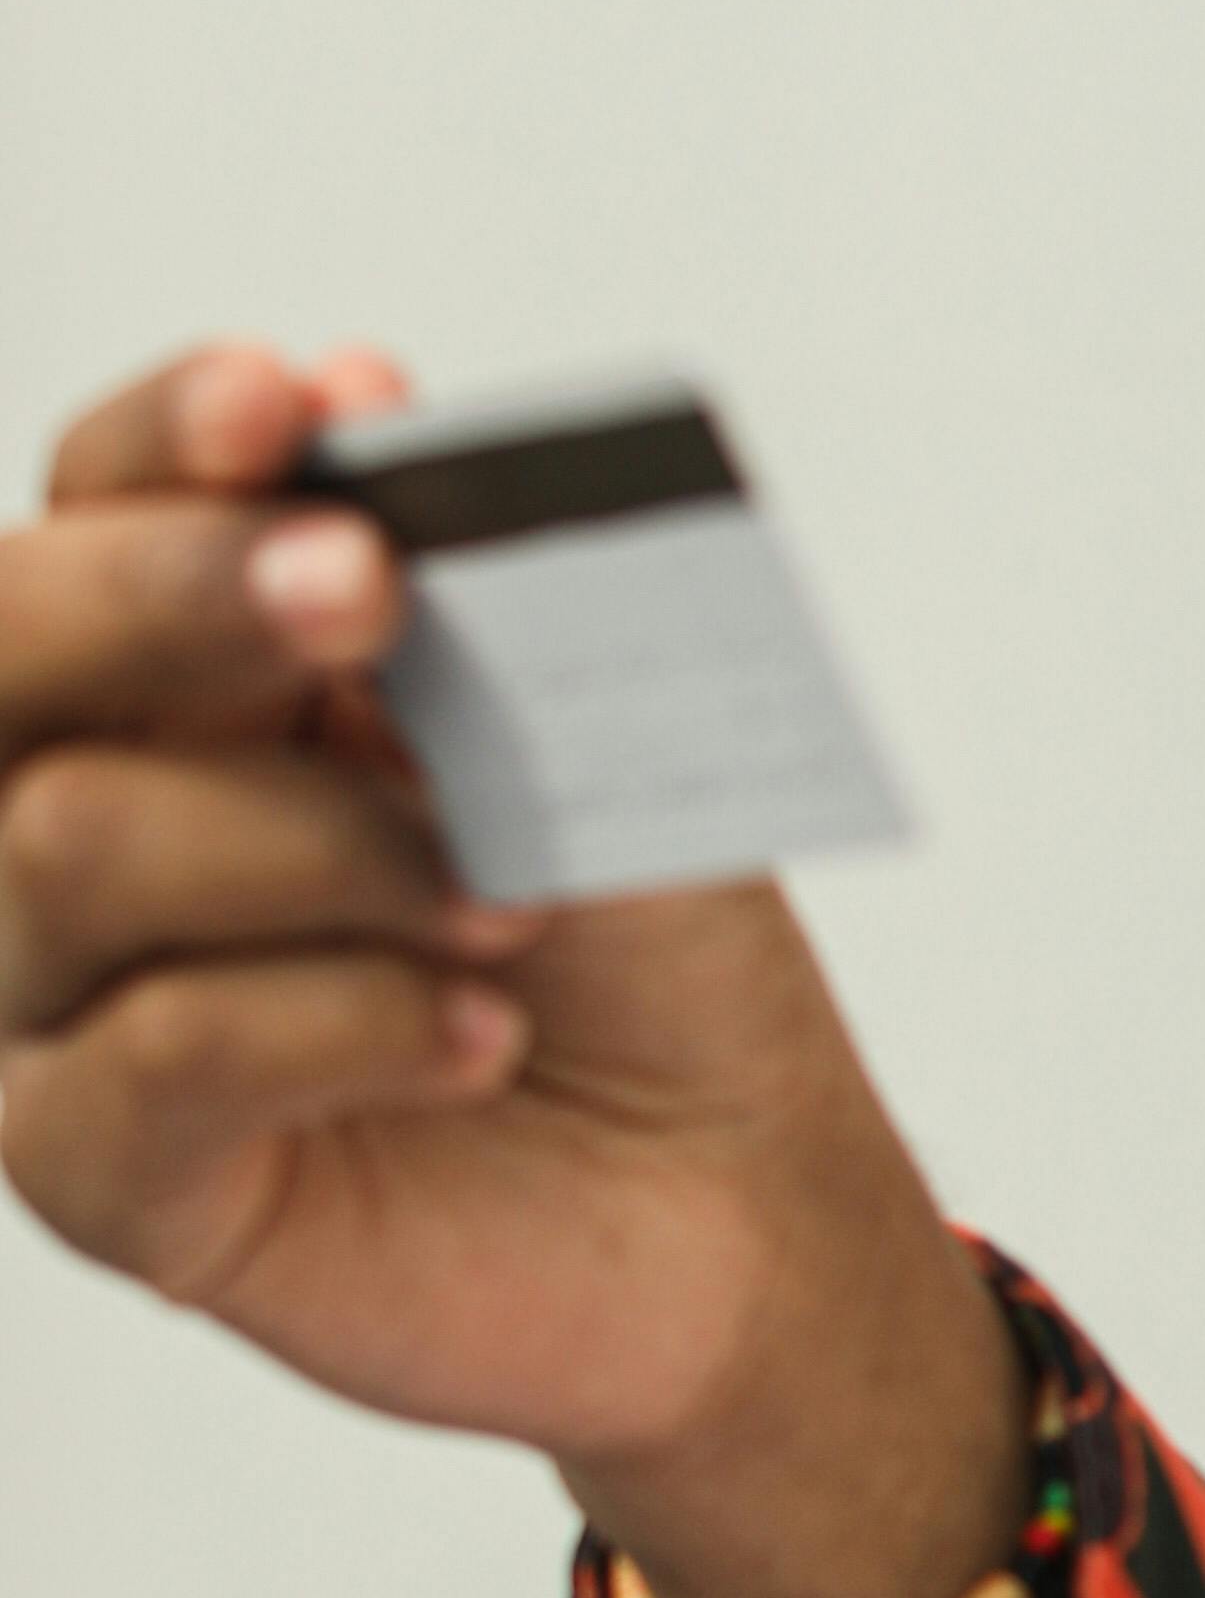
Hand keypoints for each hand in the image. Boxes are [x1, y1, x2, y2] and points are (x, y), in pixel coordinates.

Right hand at [0, 339, 1025, 1597]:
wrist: (739, 1194)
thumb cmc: (647, 956)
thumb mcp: (587, 735)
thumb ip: (464, 590)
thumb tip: (356, 408)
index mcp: (190, 664)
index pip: (101, 498)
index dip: (174, 441)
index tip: (295, 404)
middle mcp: (71, 802)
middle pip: (10, 646)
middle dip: (186, 590)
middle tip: (373, 592)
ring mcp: (59, 991)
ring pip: (74, 843)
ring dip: (328, 850)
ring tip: (511, 906)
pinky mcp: (102, 1172)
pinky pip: (147, 1058)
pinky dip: (346, 1024)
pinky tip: (481, 1037)